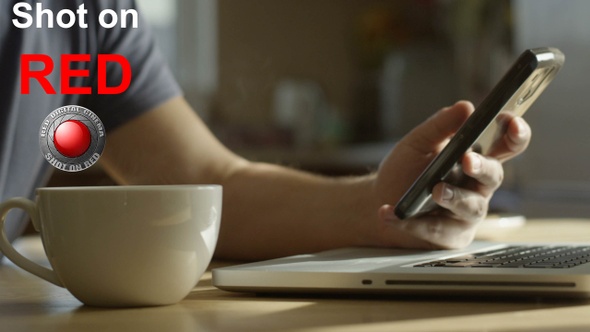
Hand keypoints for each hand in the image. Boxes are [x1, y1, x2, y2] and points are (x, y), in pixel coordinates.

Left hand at [371, 101, 530, 248]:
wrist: (378, 201)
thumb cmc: (405, 170)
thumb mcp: (418, 143)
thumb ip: (440, 126)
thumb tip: (466, 107)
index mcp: (475, 158)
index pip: (506, 145)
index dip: (516, 134)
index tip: (511, 122)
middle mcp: (477, 186)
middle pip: (493, 175)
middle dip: (483, 167)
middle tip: (467, 160)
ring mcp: (466, 213)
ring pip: (471, 207)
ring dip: (453, 197)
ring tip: (434, 190)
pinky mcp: (450, 236)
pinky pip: (437, 230)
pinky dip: (412, 222)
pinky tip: (390, 213)